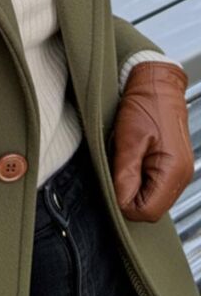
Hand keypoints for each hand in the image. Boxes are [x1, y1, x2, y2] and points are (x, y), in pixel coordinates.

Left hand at [112, 62, 193, 221]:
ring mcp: (180, 171)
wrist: (156, 83)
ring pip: (154, 199)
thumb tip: (120, 202)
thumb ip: (125, 174)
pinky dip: (142, 180)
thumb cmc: (145, 104)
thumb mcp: (128, 139)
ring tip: (126, 163)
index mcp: (173, 170)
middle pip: (152, 209)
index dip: (125, 205)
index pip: (148, 212)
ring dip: (136, 188)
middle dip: (130, 197)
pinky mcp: (174, 165)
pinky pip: (157, 186)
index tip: (112, 187)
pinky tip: (133, 162)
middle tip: (116, 173)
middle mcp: (182, 175)